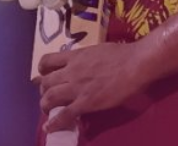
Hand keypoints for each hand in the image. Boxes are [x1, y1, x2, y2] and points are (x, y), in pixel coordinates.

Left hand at [37, 42, 152, 133]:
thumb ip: (84, 58)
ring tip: (47, 110)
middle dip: (43, 90)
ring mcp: (77, 87)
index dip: (42, 69)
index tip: (43, 75)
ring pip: (51, 97)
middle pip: (46, 82)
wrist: (134, 64)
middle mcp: (71, 71)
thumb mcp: (95, 50)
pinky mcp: (86, 102)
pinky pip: (66, 114)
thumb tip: (83, 63)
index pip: (47, 61)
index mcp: (74, 56)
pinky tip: (49, 128)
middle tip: (46, 96)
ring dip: (45, 105)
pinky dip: (55, 122)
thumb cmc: (121, 54)